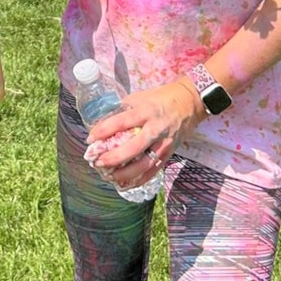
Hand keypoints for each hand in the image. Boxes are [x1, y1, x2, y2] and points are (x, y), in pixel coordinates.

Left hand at [84, 78, 204, 190]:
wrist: (190, 102)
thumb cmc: (162, 97)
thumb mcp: (140, 97)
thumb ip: (124, 110)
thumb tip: (103, 124)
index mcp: (145, 111)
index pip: (121, 122)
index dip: (103, 132)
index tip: (90, 140)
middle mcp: (156, 128)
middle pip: (133, 148)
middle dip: (113, 158)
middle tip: (97, 162)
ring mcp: (165, 143)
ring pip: (144, 164)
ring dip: (125, 174)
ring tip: (109, 176)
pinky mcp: (170, 153)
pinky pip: (154, 170)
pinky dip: (140, 179)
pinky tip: (126, 183)